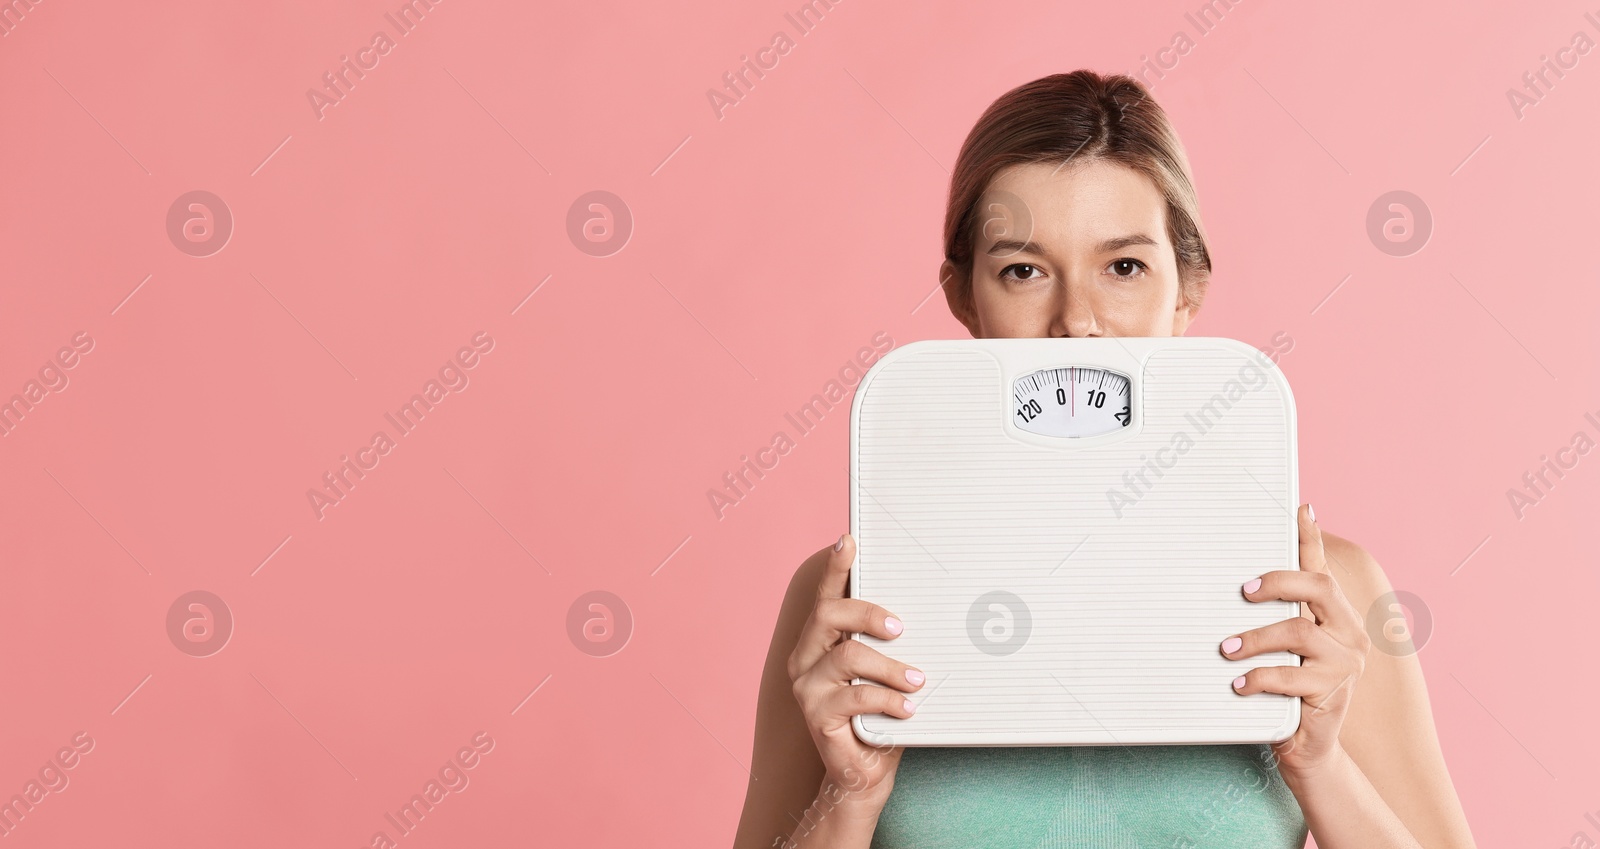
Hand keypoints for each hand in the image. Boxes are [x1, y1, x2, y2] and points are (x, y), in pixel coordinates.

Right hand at [787, 532, 922, 811]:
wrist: (864, 773)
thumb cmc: (880, 716)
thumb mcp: (888, 673)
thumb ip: (892, 646)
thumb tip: (929, 614)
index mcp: (820, 641)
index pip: (826, 596)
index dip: (835, 567)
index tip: (848, 541)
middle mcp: (805, 659)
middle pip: (829, 615)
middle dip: (868, 613)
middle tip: (901, 627)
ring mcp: (807, 688)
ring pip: (848, 656)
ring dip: (890, 667)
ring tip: (918, 682)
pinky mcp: (817, 716)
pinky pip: (856, 696)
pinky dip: (888, 700)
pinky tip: (908, 709)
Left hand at [1221, 504, 1371, 777]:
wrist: (1308, 747)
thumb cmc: (1285, 691)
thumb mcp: (1278, 650)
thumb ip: (1269, 617)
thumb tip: (1232, 585)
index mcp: (1332, 615)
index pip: (1320, 568)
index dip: (1311, 537)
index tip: (1299, 508)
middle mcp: (1347, 631)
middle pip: (1318, 587)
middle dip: (1278, 581)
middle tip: (1242, 592)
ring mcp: (1344, 662)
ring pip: (1300, 632)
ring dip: (1255, 638)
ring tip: (1225, 649)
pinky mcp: (1333, 693)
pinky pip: (1292, 677)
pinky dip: (1260, 677)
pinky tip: (1238, 684)